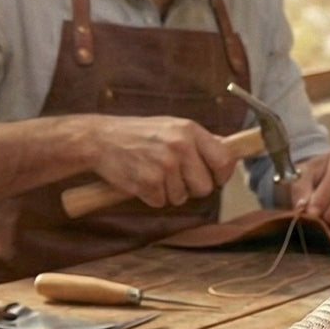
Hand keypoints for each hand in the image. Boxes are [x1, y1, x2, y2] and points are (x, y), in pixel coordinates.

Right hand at [88, 115, 237, 207]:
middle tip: (175, 177)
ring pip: (182, 197)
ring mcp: (164, 165)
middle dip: (192, 188)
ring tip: (153, 173)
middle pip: (205, 187)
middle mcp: (180, 146)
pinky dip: (152, 197)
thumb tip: (229, 149)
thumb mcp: (172, 126)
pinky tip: (141, 180)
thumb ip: (199, 140)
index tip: (215, 178)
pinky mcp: (148, 182)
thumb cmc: (139, 134)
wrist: (100, 139)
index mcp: (190, 130)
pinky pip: (161, 202)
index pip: (225, 160)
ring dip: (169, 192)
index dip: (222, 175)